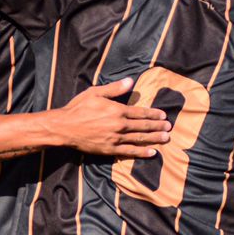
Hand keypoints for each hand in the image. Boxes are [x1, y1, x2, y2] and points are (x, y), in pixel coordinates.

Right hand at [53, 78, 171, 157]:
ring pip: (139, 139)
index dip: (153, 114)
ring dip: (154, 139)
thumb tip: (130, 81)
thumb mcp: (95, 93)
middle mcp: (119, 125)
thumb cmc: (78, 108)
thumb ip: (114, 88)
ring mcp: (115, 139)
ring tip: (166, 139)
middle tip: (169, 128)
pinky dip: (142, 152)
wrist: (64, 128)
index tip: (163, 116)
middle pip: (143, 126)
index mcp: (117, 110)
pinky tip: (152, 153)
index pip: (140, 112)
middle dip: (158, 127)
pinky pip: (129, 151)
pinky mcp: (110, 150)